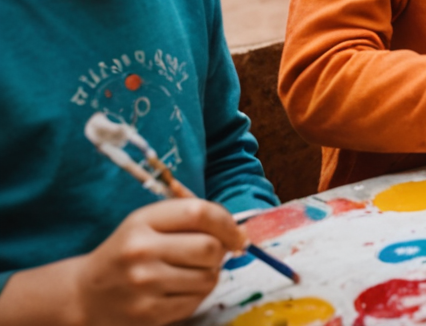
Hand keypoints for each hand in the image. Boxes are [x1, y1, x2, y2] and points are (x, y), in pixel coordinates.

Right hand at [10, 199, 246, 325]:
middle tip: (209, 256)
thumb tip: (240, 232)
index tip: (235, 234)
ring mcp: (144, 285)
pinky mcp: (149, 313)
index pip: (199, 212)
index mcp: (142, 222)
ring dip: (209, 274)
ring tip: (188, 273)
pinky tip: (177, 290)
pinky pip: (197, 301)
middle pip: (210, 248)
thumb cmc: (127, 253)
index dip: (227, 223)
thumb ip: (190, 218)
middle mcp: (140, 251)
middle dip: (219, 252)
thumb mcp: (148, 224)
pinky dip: (196, 295)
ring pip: (209, 277)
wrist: (85, 295)